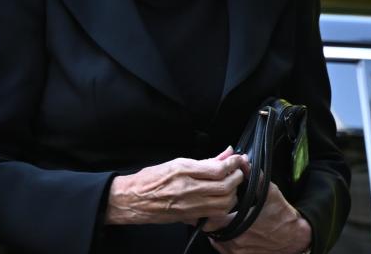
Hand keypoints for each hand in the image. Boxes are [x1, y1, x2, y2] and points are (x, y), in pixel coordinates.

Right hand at [106, 147, 246, 225]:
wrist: (132, 199)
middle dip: (237, 178)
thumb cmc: (149, 180)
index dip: (233, 164)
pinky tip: (223, 200)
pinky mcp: (190, 217)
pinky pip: (216, 214)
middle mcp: (187, 188)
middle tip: (238, 172)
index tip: (237, 160)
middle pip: (225, 186)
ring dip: (233, 193)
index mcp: (183, 170)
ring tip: (231, 186)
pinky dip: (224, 206)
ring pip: (224, 202)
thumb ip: (203, 161)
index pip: (218, 168)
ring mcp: (189, 204)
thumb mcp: (175, 163)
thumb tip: (225, 154)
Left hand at [209, 182, 311, 253]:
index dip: (209, 209)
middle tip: (213, 208)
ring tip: (220, 218)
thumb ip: (254, 177)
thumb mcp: (269, 193)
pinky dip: (222, 239)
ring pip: (215, 239)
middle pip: (210, 229)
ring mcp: (238, 252)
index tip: (210, 202)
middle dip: (211, 218)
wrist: (296, 238)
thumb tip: (244, 162)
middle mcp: (236, 242)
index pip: (210, 219)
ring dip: (216, 229)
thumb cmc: (283, 217)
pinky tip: (227, 229)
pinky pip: (223, 248)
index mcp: (239, 225)